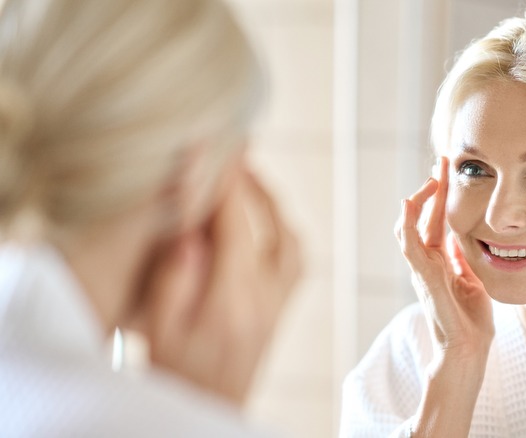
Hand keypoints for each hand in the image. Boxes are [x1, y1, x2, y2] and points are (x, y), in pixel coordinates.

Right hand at [139, 166, 300, 404]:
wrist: (205, 416)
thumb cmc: (172, 375)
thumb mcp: (157, 331)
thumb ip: (174, 278)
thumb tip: (192, 227)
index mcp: (231, 301)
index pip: (234, 225)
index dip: (224, 180)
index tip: (215, 144)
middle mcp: (265, 300)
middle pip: (270, 226)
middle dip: (251, 183)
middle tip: (232, 152)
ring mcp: (278, 306)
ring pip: (292, 241)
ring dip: (272, 205)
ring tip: (246, 180)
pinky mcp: (280, 312)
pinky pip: (296, 262)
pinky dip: (283, 231)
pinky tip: (262, 221)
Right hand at [395, 156, 493, 362]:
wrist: (468, 349)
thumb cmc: (470, 320)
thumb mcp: (471, 279)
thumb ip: (461, 259)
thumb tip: (459, 238)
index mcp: (438, 260)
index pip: (435, 219)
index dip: (440, 194)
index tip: (450, 169)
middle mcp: (426, 261)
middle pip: (422, 216)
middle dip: (431, 187)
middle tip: (443, 161)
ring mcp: (421, 269)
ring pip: (409, 226)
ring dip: (419, 199)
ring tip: (432, 177)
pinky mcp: (423, 277)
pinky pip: (409, 245)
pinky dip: (407, 223)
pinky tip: (409, 203)